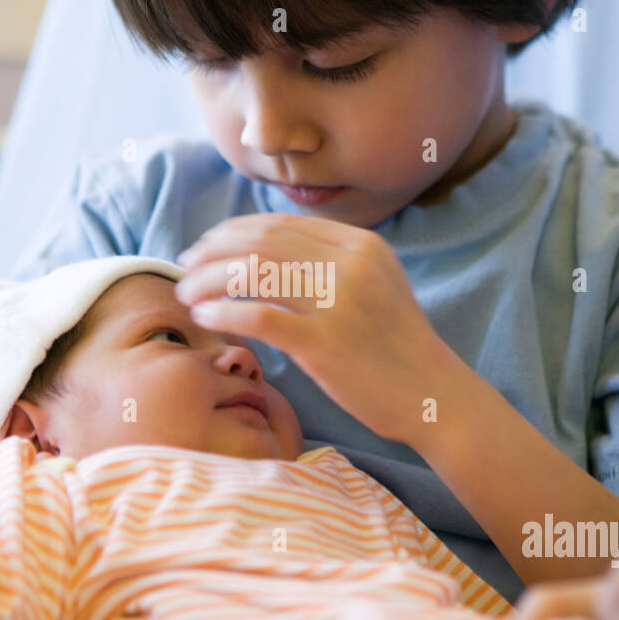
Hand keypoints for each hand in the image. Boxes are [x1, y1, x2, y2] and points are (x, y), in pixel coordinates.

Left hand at [175, 213, 437, 441]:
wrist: (433, 395)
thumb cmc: (393, 348)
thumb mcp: (373, 285)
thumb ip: (330, 262)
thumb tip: (263, 249)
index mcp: (360, 245)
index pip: (279, 224)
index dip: (232, 231)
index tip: (206, 245)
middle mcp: (351, 264)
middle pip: (260, 243)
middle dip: (212, 252)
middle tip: (184, 267)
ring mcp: (339, 302)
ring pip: (253, 273)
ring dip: (209, 281)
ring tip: (186, 295)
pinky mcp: (325, 343)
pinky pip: (259, 317)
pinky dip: (223, 313)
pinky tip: (205, 319)